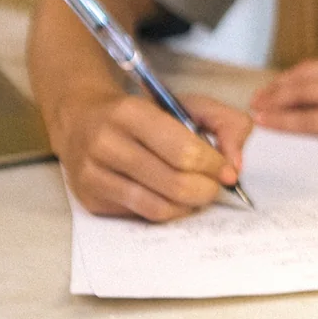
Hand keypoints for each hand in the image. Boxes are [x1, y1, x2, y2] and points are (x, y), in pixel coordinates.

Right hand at [55, 91, 251, 221]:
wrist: (82, 120)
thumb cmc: (143, 113)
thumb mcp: (186, 103)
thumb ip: (224, 123)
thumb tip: (235, 165)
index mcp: (131, 113)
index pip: (183, 151)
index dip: (213, 165)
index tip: (227, 170)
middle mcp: (106, 143)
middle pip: (174, 183)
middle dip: (206, 189)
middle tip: (215, 186)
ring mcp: (93, 174)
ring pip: (158, 207)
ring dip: (189, 205)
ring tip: (199, 193)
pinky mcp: (90, 199)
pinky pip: (142, 215)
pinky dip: (169, 211)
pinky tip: (175, 198)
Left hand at [249, 46, 317, 151]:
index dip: (296, 75)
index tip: (282, 84)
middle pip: (303, 75)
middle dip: (277, 87)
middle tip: (258, 97)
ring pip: (299, 93)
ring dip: (274, 101)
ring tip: (257, 110)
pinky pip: (309, 119)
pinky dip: (284, 120)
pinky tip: (268, 123)